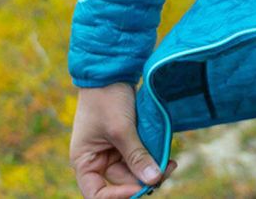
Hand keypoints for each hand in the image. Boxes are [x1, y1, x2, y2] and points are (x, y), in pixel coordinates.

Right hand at [70, 83, 176, 197]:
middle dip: (143, 179)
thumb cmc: (107, 98)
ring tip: (170, 162)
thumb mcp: (121, 129)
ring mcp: (112, 150)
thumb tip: (153, 181)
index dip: (118, 196)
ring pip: (134, 170)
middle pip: (122, 182)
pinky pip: (140, 157)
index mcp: (85, 161)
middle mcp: (97, 159)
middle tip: (167, 170)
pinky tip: (167, 155)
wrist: (111, 70)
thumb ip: (136, 156)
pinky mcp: (126, 141)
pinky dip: (152, 157)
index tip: (140, 187)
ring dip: (152, 169)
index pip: (97, 194)